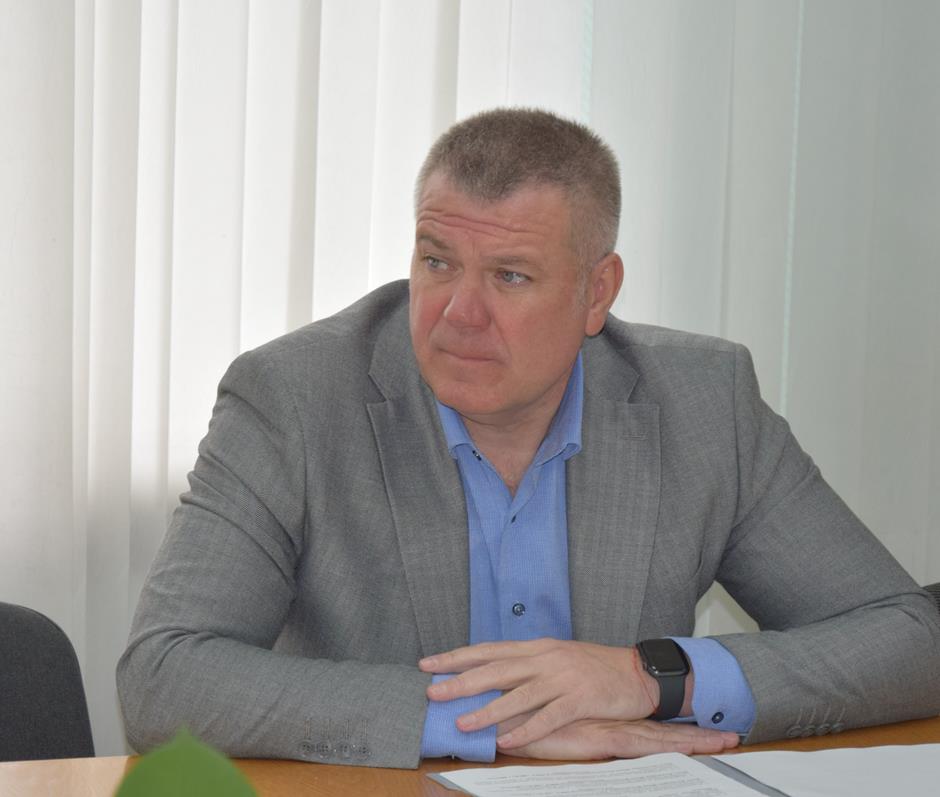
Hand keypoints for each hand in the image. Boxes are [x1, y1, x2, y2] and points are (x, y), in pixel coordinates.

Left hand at [419, 638, 672, 748]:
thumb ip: (528, 664)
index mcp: (538, 647)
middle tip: (433, 693)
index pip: (490, 650)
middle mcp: (546, 658)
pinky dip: (526, 730)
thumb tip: (493, 674)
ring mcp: (563, 678)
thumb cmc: (595, 667)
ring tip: (463, 723)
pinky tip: (507, 741)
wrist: (639, 672)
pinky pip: (548, 717)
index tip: (430, 664)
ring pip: (518, 695)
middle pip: (497, 669)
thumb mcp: (558, 657)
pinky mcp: (580, 699)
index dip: (458, 657)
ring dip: (488, 710)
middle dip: (462, 682)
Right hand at [497, 718, 738, 759]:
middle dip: (697, 738)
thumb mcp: (556, 730)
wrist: (510, 717)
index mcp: (606, 724)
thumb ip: (570, 729)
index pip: (648, 728)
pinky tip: (699, 746)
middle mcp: (614, 724)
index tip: (710, 734)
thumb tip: (579, 734)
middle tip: (734, 738)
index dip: (678, 732)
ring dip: (696, 741)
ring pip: (664, 738)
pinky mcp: (604, 739)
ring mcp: (612, 730)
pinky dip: (674, 745)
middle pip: (663, 733)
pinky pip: (647, 745)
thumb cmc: (530, 722)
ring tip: (730, 742)